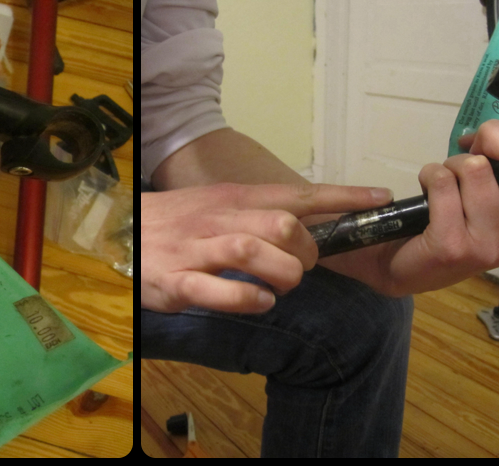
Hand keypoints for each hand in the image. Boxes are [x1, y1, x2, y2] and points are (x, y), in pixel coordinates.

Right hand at [141, 181, 393, 313]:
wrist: (119, 231)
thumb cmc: (178, 222)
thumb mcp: (220, 204)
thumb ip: (260, 212)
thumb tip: (311, 221)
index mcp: (234, 197)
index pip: (297, 193)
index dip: (342, 197)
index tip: (379, 198)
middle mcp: (219, 218)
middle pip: (282, 224)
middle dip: (308, 251)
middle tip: (303, 267)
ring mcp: (197, 249)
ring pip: (254, 252)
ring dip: (283, 275)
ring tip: (283, 287)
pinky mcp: (177, 282)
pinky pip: (220, 291)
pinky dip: (249, 301)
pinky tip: (259, 304)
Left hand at [378, 119, 498, 295]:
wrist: (406, 266)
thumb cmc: (452, 223)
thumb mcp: (489, 195)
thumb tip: (490, 132)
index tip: (483, 144)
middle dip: (492, 139)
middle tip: (468, 150)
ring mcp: (490, 245)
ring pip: (475, 168)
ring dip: (450, 165)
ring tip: (444, 184)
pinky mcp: (453, 246)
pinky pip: (442, 183)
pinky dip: (429, 175)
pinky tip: (426, 193)